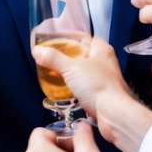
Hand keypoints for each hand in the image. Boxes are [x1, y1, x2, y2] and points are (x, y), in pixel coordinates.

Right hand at [32, 36, 151, 151]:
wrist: (113, 114)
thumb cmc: (99, 86)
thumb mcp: (71, 68)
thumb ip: (53, 58)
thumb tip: (37, 51)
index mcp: (101, 50)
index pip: (84, 37)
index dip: (69, 36)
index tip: (54, 40)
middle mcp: (104, 63)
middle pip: (82, 54)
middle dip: (66, 56)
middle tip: (51, 58)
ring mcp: (103, 79)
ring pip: (82, 71)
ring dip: (69, 73)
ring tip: (53, 73)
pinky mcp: (100, 94)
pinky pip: (83, 87)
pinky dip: (72, 87)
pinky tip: (62, 90)